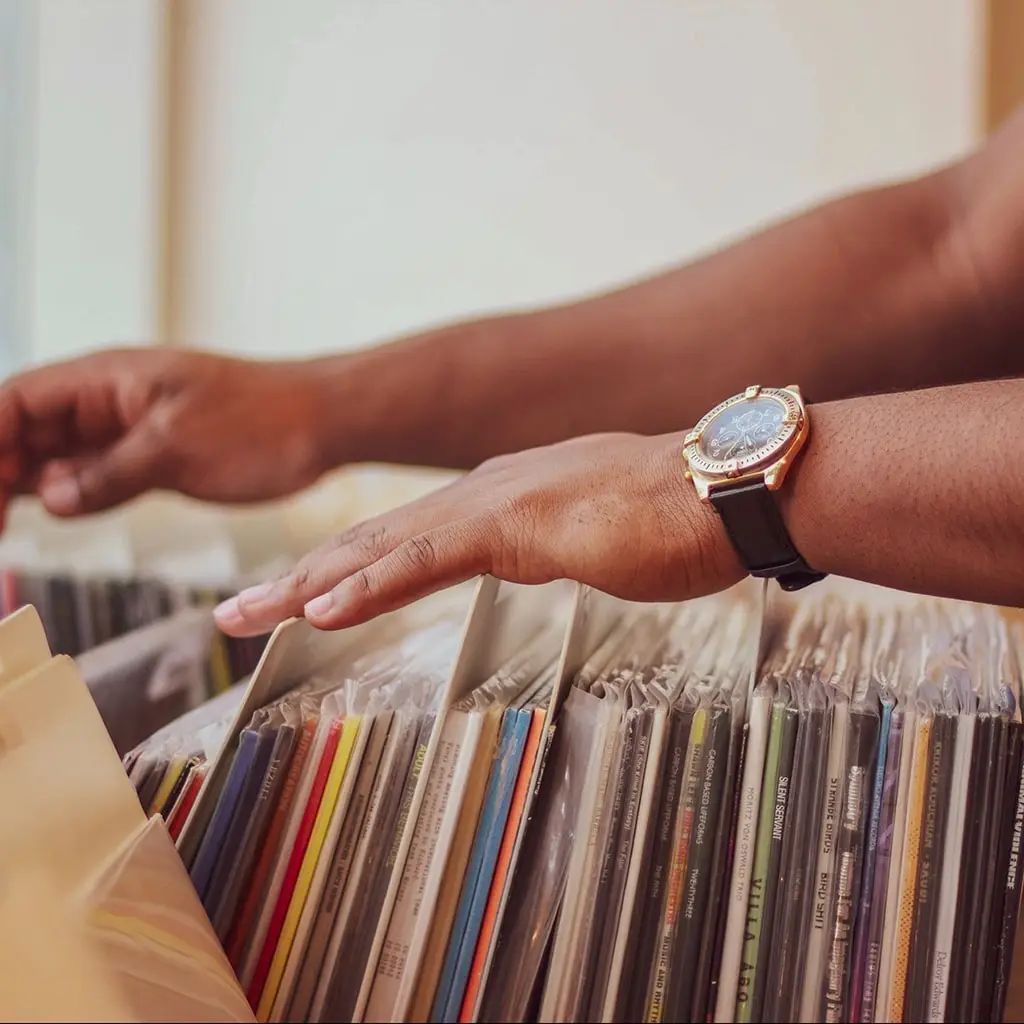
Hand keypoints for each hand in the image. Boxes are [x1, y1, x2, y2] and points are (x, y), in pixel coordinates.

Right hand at [0, 348, 327, 525]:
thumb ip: (110, 472)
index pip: (14, 402)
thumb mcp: (179, 447)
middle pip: (22, 430)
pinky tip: (47, 515)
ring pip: (53, 455)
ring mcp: (128, 429)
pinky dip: (67, 495)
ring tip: (4, 528)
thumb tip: (50, 498)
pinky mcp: (151, 456)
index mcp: (105, 379)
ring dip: (20, 485)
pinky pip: (92, 474)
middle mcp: (107, 401)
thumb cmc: (264, 420)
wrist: (324, 423)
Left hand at [214, 431, 743, 635]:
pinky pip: (429, 561)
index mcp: (501, 498)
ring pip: (380, 548)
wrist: (730, 488)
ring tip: (245, 616)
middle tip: (236, 612)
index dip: (343, 570)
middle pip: (372, 541)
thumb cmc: (679, 517)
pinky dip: (370, 585)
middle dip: (298, 579)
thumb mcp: (598, 532)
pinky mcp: (518, 526)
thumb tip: (553, 546)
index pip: (404, 539)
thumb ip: (560, 537)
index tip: (295, 601)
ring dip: (307, 584)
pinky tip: (321, 609)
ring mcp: (498, 505)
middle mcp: (485, 493)